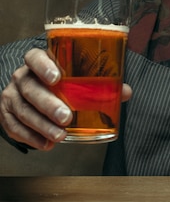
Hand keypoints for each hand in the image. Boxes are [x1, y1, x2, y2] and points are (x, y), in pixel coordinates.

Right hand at [0, 48, 132, 150]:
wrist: (33, 91)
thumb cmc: (60, 82)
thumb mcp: (76, 77)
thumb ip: (99, 83)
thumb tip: (125, 92)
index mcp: (38, 61)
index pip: (34, 57)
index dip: (44, 66)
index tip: (57, 78)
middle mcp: (22, 76)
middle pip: (30, 88)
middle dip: (48, 104)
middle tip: (66, 117)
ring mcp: (12, 95)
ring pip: (23, 110)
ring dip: (42, 125)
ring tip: (60, 136)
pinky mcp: (6, 114)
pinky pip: (14, 127)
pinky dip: (31, 138)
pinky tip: (46, 144)